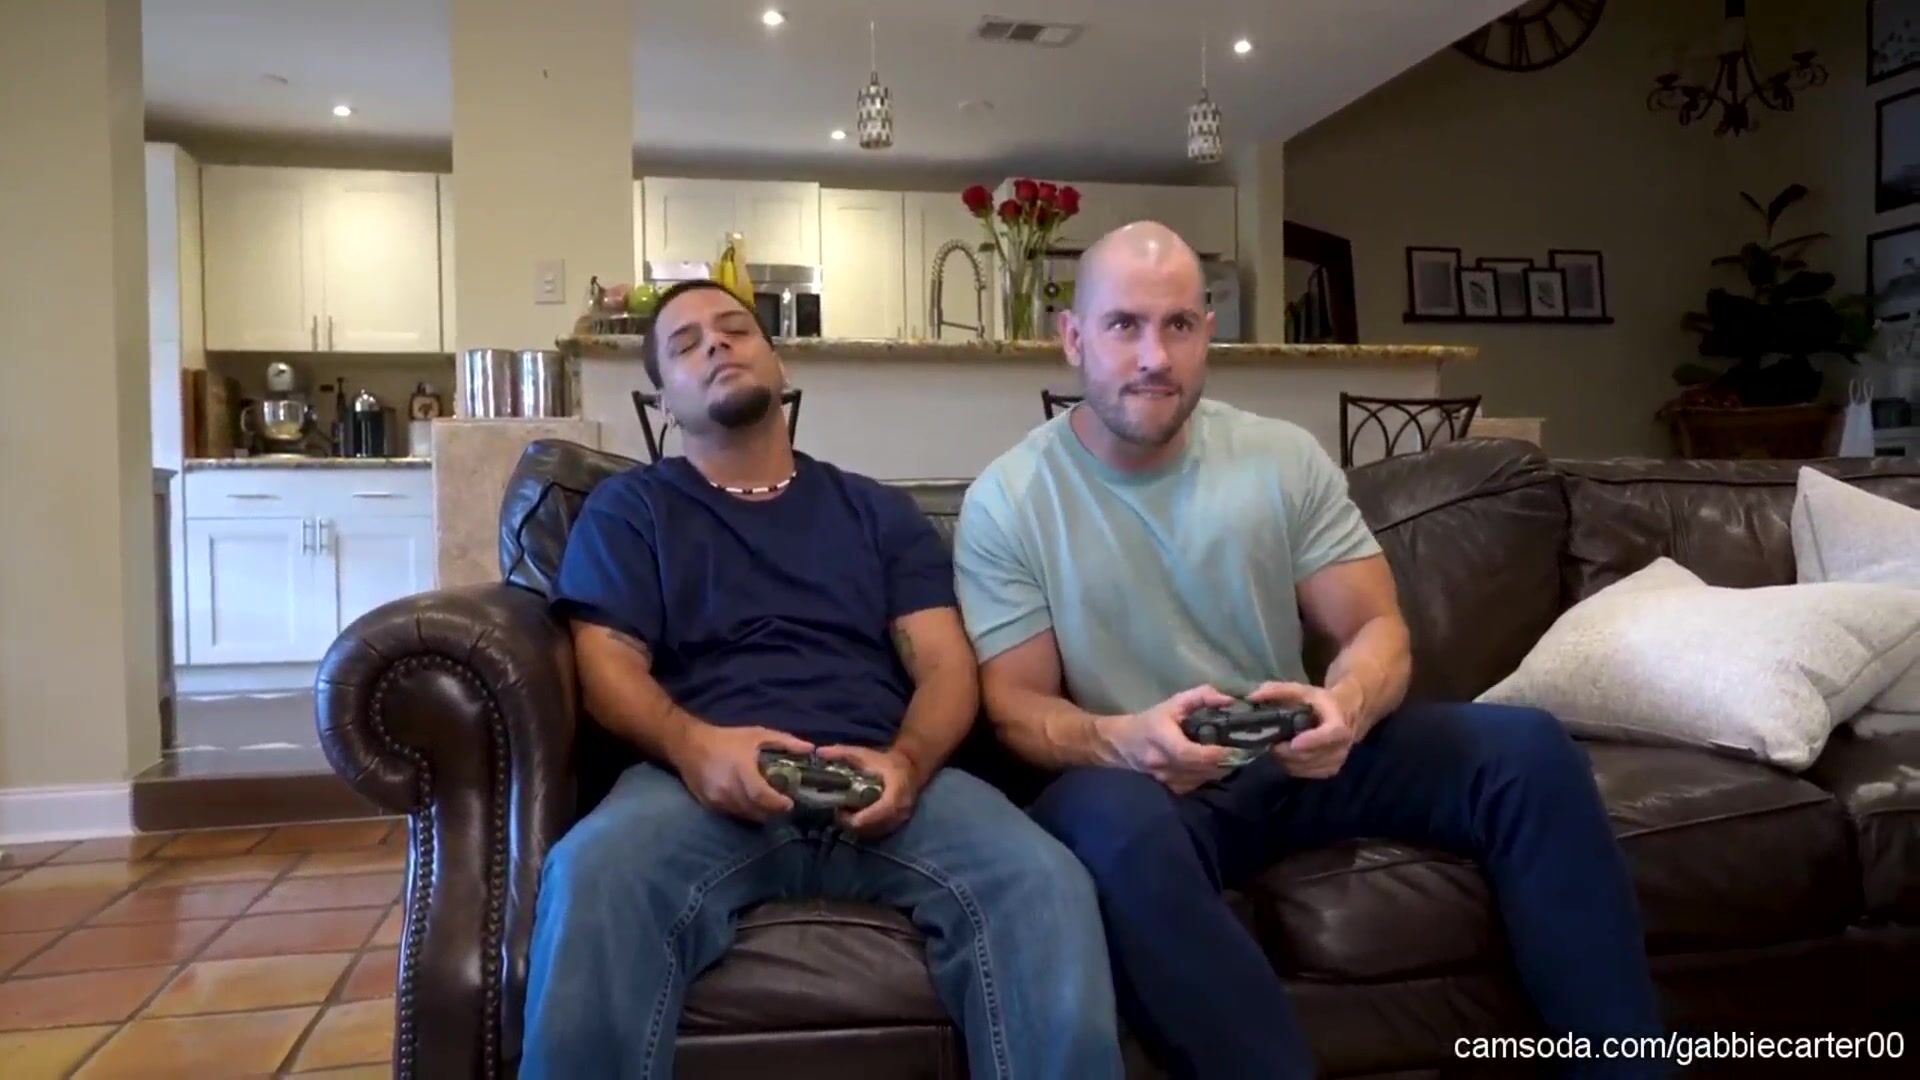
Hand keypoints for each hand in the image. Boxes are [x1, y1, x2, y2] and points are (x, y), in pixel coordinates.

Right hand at [670, 722, 813, 823]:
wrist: (689, 746)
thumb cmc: (727, 739)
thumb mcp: (757, 735)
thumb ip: (785, 742)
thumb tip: (811, 749)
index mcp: (741, 770)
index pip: (762, 796)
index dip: (778, 804)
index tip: (790, 803)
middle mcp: (728, 789)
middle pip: (756, 811)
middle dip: (774, 812)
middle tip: (785, 805)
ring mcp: (718, 800)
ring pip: (746, 816)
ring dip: (761, 814)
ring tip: (771, 805)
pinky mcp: (711, 807)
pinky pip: (734, 815)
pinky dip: (747, 813)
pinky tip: (753, 804)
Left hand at [814, 745, 921, 835]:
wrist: (910, 767)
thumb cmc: (886, 762)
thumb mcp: (864, 754)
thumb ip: (842, 753)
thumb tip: (819, 752)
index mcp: (894, 795)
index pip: (875, 815)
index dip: (854, 817)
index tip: (839, 809)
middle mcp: (899, 811)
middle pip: (869, 827)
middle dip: (850, 822)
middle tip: (838, 811)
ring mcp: (898, 820)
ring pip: (872, 833)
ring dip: (857, 826)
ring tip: (846, 813)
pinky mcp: (896, 825)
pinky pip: (877, 833)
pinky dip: (864, 828)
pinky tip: (857, 816)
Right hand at [1098, 685, 1238, 793]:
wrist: (1122, 744)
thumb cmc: (1150, 720)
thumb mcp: (1173, 702)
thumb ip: (1201, 697)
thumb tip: (1230, 700)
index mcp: (1162, 740)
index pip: (1191, 754)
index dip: (1215, 754)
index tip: (1237, 747)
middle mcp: (1163, 764)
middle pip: (1201, 769)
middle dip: (1226, 761)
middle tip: (1246, 750)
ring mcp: (1166, 780)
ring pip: (1202, 779)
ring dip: (1221, 770)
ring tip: (1236, 756)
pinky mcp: (1171, 788)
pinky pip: (1198, 785)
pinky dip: (1210, 776)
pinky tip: (1217, 765)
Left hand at [1248, 681, 1354, 778]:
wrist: (1343, 713)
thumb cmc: (1319, 702)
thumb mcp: (1300, 691)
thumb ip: (1276, 691)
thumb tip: (1252, 697)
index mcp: (1338, 719)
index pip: (1332, 733)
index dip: (1313, 740)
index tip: (1294, 743)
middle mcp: (1343, 742)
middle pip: (1316, 754)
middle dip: (1290, 753)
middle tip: (1272, 745)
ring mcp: (1339, 758)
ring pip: (1311, 767)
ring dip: (1290, 761)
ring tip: (1276, 750)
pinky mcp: (1332, 769)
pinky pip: (1311, 774)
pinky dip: (1295, 768)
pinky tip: (1285, 758)